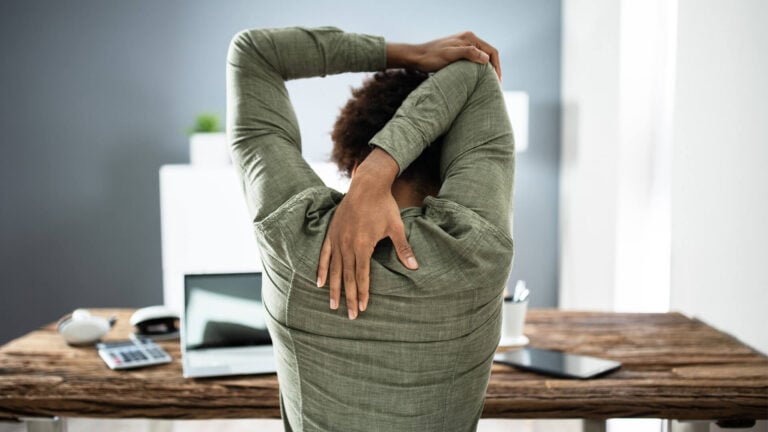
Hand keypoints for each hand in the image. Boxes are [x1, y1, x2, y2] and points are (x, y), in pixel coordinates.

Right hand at [316, 149, 417, 319]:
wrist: (367, 185)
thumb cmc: (383, 206)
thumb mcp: (396, 227)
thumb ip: (403, 248)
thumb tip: (414, 266)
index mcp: (363, 245)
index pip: (361, 275)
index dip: (362, 293)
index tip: (363, 308)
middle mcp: (347, 245)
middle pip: (347, 277)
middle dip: (348, 297)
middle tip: (349, 316)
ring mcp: (337, 239)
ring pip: (334, 269)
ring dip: (333, 288)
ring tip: (332, 305)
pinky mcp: (332, 233)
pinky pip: (324, 255)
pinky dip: (321, 269)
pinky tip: (319, 282)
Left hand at [387, 31, 501, 80]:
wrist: (416, 57)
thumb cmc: (431, 57)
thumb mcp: (450, 55)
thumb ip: (468, 53)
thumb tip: (486, 59)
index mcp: (469, 38)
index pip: (491, 51)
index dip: (497, 67)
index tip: (497, 81)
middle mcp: (468, 39)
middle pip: (488, 55)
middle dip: (494, 69)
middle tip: (495, 86)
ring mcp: (463, 46)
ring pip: (482, 58)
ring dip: (487, 70)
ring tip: (489, 84)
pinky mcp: (458, 53)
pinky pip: (474, 60)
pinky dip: (479, 70)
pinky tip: (478, 79)